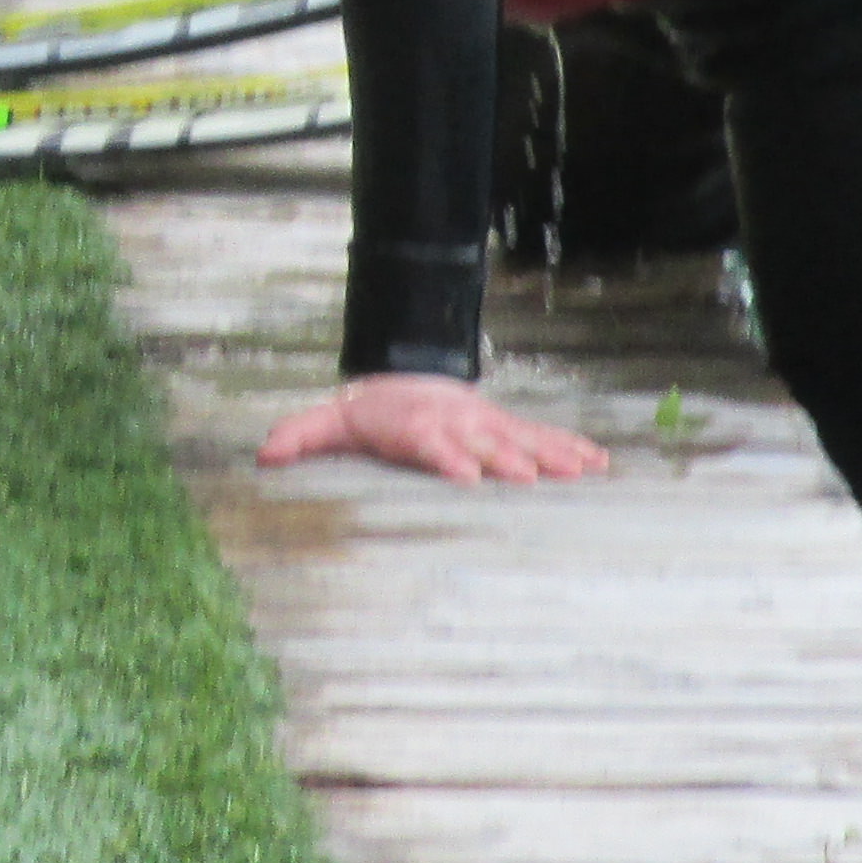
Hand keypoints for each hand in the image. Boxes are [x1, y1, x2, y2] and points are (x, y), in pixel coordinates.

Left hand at [256, 373, 608, 485]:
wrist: (401, 382)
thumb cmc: (366, 415)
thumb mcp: (328, 425)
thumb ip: (299, 438)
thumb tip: (264, 455)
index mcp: (415, 426)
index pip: (431, 442)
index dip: (448, 458)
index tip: (468, 478)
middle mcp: (455, 422)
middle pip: (483, 442)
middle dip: (507, 460)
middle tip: (532, 480)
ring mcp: (485, 423)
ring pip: (522, 437)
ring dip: (552, 455)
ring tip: (583, 472)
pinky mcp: (506, 427)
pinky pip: (542, 437)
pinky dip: (571, 448)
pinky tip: (598, 464)